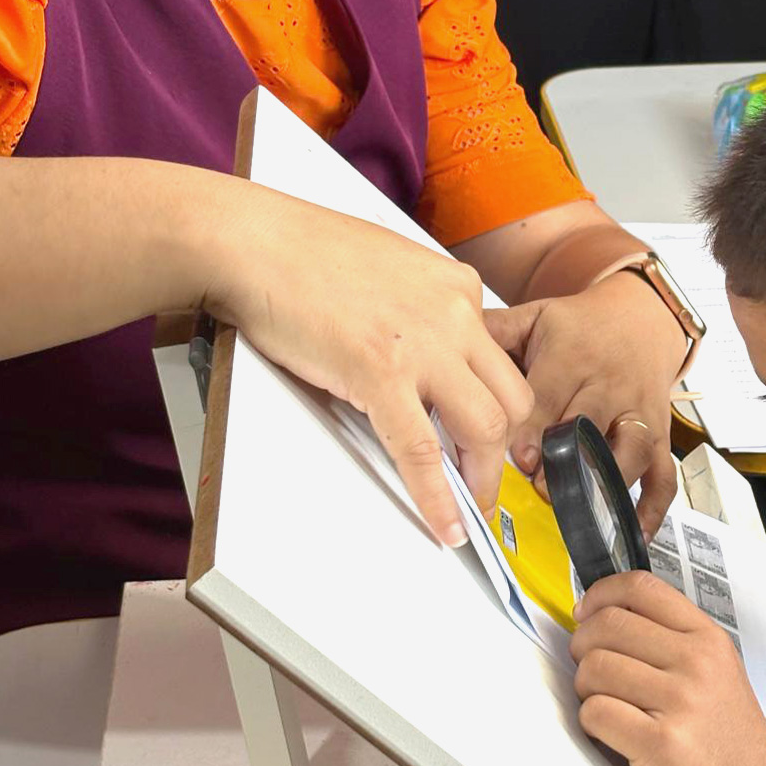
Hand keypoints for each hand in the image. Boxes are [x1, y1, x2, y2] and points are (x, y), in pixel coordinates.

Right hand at [207, 191, 533, 545]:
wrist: (252, 242)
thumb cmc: (302, 253)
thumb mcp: (392, 269)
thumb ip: (422, 311)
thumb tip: (427, 361)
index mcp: (458, 287)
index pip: (502, 360)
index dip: (502, 409)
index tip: (493, 439)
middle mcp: (455, 313)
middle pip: (513, 398)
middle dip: (508, 449)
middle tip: (490, 478)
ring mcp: (423, 344)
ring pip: (486, 427)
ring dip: (483, 477)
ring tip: (472, 505)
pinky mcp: (382, 373)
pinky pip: (423, 451)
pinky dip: (437, 497)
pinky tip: (444, 524)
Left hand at [484, 271, 685, 537]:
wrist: (643, 317)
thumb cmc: (582, 326)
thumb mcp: (537, 317)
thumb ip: (495, 334)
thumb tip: (446, 344)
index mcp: (572, 357)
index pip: (548, 397)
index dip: (531, 430)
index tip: (514, 458)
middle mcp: (610, 385)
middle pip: (588, 426)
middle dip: (565, 460)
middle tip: (541, 489)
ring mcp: (639, 412)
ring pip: (632, 450)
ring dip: (606, 482)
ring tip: (581, 511)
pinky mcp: (660, 435)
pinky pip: (663, 474)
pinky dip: (652, 507)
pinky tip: (634, 532)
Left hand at [571, 571, 765, 765]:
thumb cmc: (733, 749)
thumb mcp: (718, 676)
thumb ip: (672, 643)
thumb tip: (603, 620)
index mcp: (708, 639)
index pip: (640, 587)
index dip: (600, 594)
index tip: (586, 612)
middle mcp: (696, 661)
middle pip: (606, 624)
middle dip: (583, 647)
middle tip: (592, 671)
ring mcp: (680, 701)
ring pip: (593, 667)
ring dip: (586, 689)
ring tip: (607, 707)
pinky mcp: (661, 743)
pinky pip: (595, 712)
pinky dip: (592, 724)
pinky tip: (614, 735)